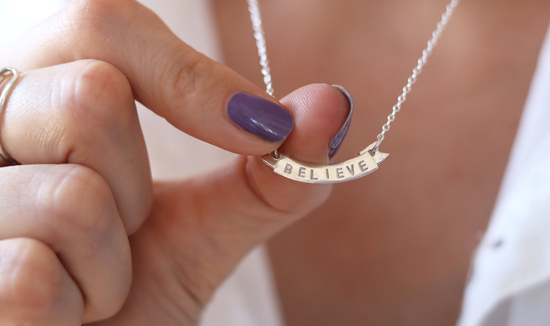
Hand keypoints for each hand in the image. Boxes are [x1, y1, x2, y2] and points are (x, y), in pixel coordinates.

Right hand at [0, 0, 350, 323]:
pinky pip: (32, 274)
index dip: (189, 74)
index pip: (101, 22)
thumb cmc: (136, 288)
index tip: (261, 129)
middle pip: (89, 97)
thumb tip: (334, 106)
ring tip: (86, 280)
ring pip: (72, 198)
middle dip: (136, 186)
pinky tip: (57, 315)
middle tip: (120, 228)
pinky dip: (72, 308)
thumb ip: (268, 173)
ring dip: (108, 263)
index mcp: (42, 96)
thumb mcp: (208, 224)